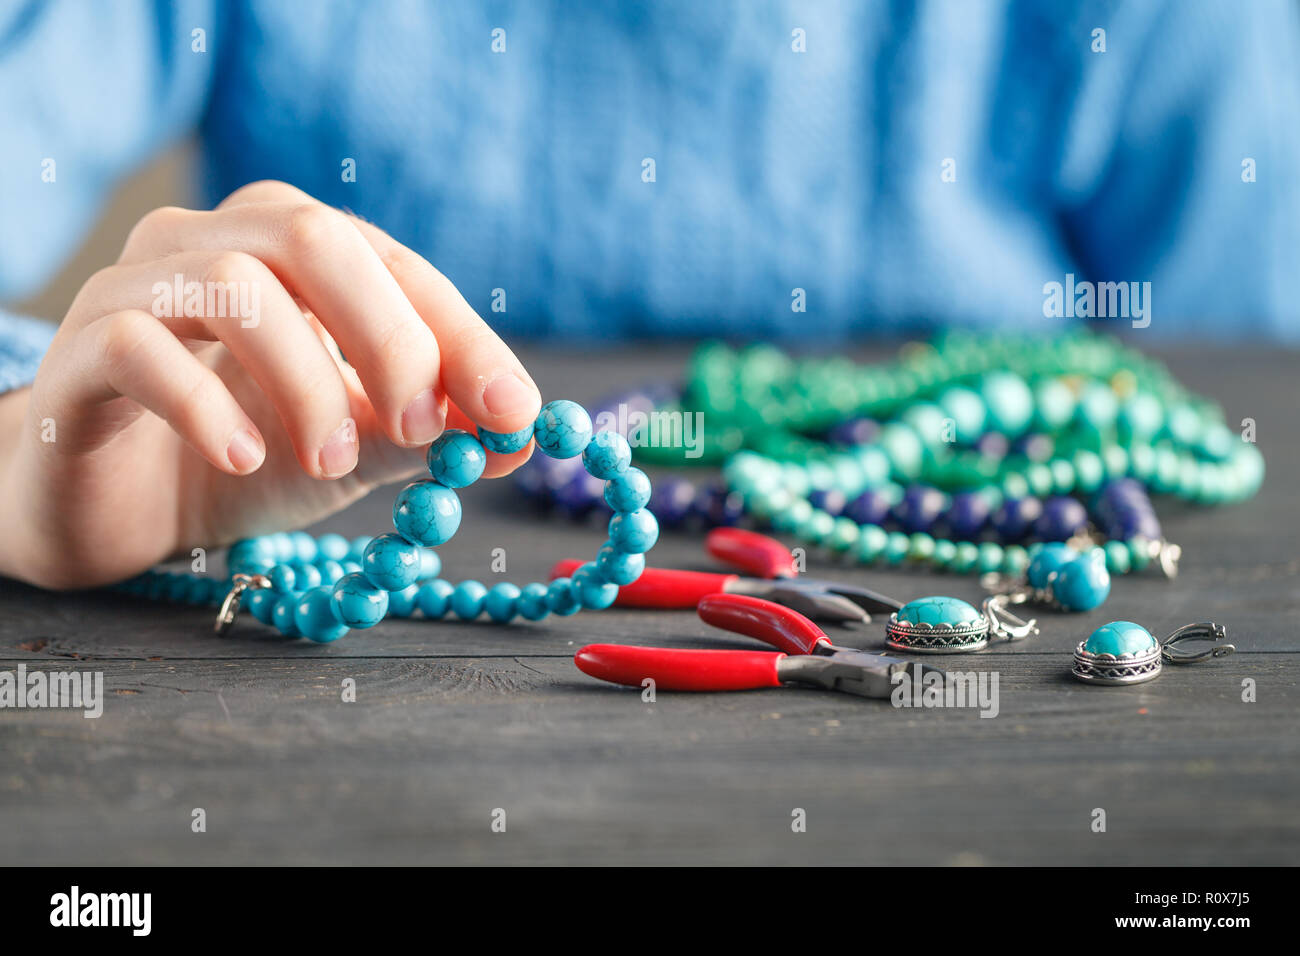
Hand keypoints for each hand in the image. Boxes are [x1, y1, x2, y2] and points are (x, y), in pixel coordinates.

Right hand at [0, 180, 539, 588]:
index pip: (393, 264)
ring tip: (331, 462)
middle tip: (424, 429)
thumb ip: (426, 435)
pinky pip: (139, 347)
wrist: (120, 509)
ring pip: (234, 284)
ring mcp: (138, 286)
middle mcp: (214, 240)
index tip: (513, 409)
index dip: (460, 334)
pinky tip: (245, 460)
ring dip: (305, 380)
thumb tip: (521, 436)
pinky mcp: (80, 350)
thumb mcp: (353, 447)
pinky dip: (204, 405)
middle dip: (390, 336)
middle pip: (314, 240)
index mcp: (294, 250)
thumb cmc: (245, 456)